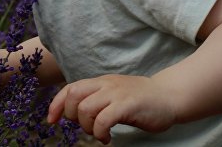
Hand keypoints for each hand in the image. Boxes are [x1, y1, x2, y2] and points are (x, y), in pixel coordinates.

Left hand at [47, 74, 176, 143]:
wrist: (169, 96)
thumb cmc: (141, 100)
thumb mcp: (114, 93)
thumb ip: (97, 98)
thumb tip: (75, 112)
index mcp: (101, 82)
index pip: (70, 88)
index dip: (57, 104)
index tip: (52, 120)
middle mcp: (106, 85)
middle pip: (74, 96)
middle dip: (71, 115)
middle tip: (84, 127)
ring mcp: (117, 94)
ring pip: (86, 108)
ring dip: (86, 126)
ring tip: (98, 133)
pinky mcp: (128, 105)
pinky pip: (103, 119)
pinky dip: (100, 132)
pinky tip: (107, 138)